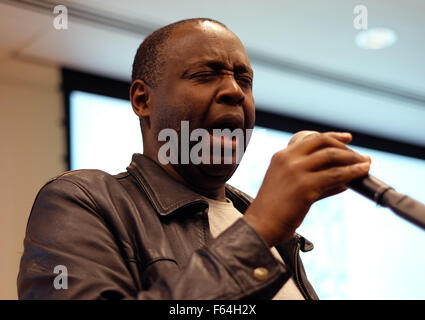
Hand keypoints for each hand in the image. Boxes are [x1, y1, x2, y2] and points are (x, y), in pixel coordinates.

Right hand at [243, 131, 370, 246]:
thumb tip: (342, 180)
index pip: (311, 138)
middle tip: (360, 157)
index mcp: (282, 156)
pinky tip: (360, 175)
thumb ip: (314, 179)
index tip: (348, 138)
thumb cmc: (274, 210)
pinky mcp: (305, 187)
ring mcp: (296, 171)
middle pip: (323, 142)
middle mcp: (288, 159)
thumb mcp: (289, 186)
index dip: (333, 136)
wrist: (260, 225)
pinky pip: (335, 176)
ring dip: (353, 160)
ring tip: (366, 165)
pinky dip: (351, 173)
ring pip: (332, 157)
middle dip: (346, 148)